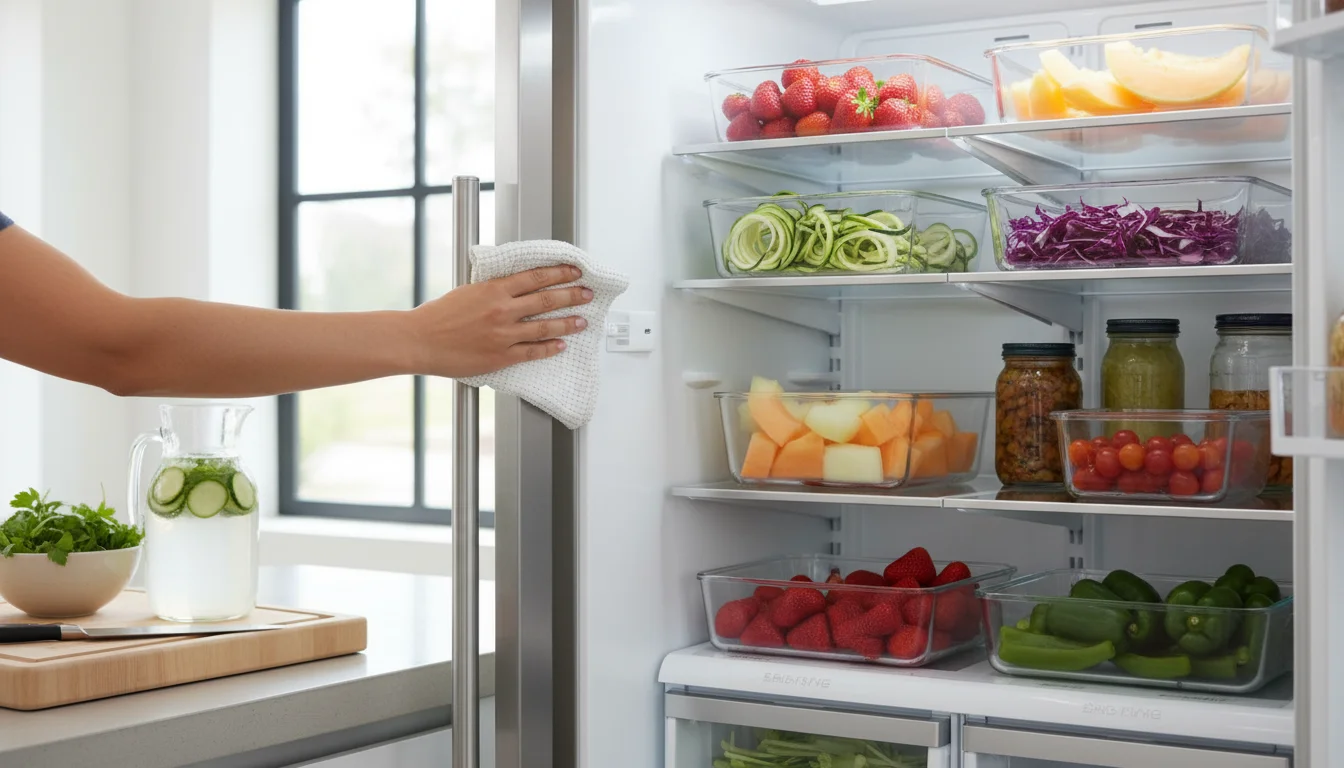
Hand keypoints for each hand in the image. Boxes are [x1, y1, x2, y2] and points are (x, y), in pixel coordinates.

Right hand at [410, 265, 593, 377]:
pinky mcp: (501, 356)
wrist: (420, 340)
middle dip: (572, 295)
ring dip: (568, 322)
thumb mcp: (468, 291)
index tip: (574, 271)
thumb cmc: (438, 316)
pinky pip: (532, 352)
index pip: (536, 277)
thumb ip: (494, 289)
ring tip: (582, 320)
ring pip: (544, 326)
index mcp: (494, 289)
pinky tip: (561, 345)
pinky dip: (549, 348)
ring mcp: (503, 334)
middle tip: (586, 294)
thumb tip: (514, 286)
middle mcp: (502, 310)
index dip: (560, 273)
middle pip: (547, 300)